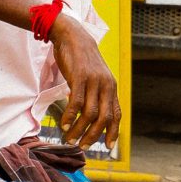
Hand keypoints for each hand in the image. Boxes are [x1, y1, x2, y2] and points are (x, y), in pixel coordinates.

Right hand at [48, 13, 120, 150]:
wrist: (72, 36)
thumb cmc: (82, 58)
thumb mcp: (96, 76)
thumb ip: (97, 92)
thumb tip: (93, 113)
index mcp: (111, 86)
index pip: (116, 114)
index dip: (113, 132)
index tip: (107, 146)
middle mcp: (105, 85)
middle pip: (103, 118)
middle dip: (94, 136)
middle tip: (83, 145)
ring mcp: (93, 81)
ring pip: (89, 114)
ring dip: (79, 130)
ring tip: (70, 138)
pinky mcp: (79, 78)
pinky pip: (75, 103)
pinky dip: (70, 117)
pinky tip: (64, 124)